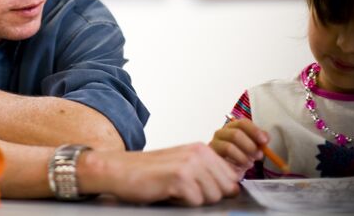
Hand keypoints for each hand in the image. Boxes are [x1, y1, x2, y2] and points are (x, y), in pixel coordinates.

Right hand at [80, 143, 239, 205]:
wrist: (119, 170)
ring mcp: (190, 164)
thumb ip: (208, 174)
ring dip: (194, 201)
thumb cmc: (149, 173)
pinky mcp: (180, 177)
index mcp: (202, 149)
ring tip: (174, 191)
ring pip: (212, 198)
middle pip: (226, 190)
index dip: (216, 190)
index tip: (196, 188)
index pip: (232, 179)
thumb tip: (233, 190)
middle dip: (207, 197)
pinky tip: (167, 193)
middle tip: (183, 190)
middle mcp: (199, 152)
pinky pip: (196, 203)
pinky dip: (181, 204)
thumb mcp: (183, 167)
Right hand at [209, 118, 267, 175]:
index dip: (255, 131)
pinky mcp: (211, 156)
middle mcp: (222, 132)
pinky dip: (236, 162)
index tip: (264, 141)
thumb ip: (259, 141)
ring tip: (250, 163)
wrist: (228, 170)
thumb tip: (266, 137)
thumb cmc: (241, 156)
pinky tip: (242, 166)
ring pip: (229, 147)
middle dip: (250, 146)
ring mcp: (215, 143)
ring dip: (243, 157)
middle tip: (259, 155)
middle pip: (236, 134)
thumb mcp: (253, 147)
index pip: (243, 123)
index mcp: (233, 127)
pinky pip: (224, 159)